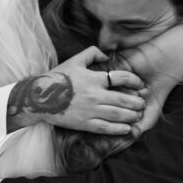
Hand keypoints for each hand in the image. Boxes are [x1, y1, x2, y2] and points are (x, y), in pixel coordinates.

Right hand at [7, 47, 146, 135]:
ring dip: (131, 116)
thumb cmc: (57, 77)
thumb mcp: (75, 60)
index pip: (121, 77)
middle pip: (123, 99)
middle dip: (137, 102)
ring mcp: (90, 110)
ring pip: (117, 114)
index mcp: (93, 78)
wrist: (39, 97)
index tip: (140, 84)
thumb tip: (106, 56)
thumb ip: (92, 53)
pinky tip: (127, 129)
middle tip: (143, 104)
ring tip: (138, 116)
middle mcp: (94, 95)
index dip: (134, 80)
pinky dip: (119, 129)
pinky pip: (106, 128)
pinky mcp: (84, 123)